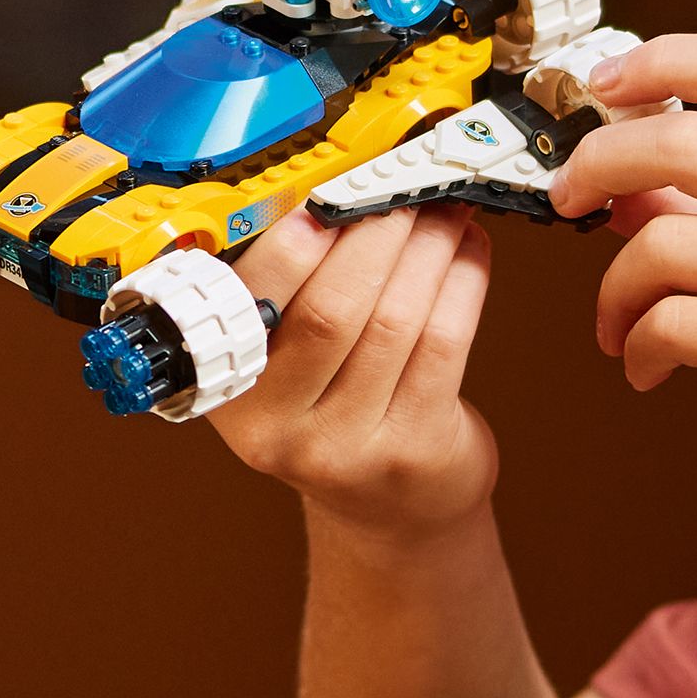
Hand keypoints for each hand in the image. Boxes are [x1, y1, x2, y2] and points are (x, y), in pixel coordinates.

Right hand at [207, 205, 498, 538]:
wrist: (389, 509)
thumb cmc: (335, 415)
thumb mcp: (286, 369)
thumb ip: (296, 296)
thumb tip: (339, 195)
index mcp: (230, 394)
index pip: (256, 308)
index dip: (292, 248)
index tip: (326, 198)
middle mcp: (278, 430)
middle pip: (332, 312)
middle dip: (374, 235)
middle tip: (402, 188)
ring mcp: (348, 447)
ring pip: (395, 321)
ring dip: (426, 249)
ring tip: (443, 210)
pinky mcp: (414, 449)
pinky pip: (444, 345)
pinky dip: (462, 284)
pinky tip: (467, 252)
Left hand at [551, 34, 696, 535]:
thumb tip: (619, 177)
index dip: (663, 59)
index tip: (601, 81)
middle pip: (678, 139)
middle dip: (595, 163)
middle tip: (565, 198)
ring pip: (659, 242)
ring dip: (614, 290)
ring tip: (619, 328)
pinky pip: (669, 322)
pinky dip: (638, 347)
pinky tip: (647, 369)